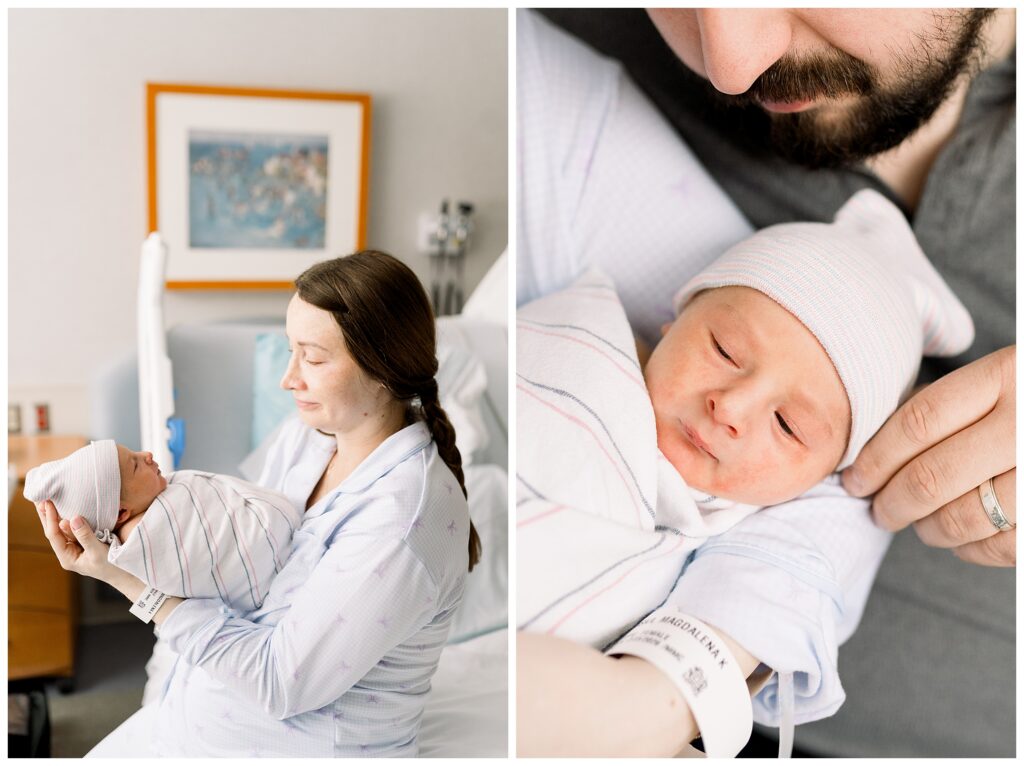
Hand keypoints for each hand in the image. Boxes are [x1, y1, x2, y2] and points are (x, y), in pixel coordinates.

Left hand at [36, 500, 119, 582]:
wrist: (124, 574)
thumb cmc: (112, 566)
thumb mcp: (98, 551)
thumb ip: (85, 536)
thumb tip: (74, 518)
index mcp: (67, 558)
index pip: (54, 535)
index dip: (50, 518)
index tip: (48, 503)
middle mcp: (68, 552)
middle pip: (53, 531)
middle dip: (45, 516)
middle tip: (39, 499)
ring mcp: (75, 547)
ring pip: (61, 529)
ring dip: (54, 515)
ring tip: (46, 501)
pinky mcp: (84, 542)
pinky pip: (72, 528)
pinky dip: (67, 518)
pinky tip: (63, 510)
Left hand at [842, 346, 1014, 566]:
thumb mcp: (1010, 375)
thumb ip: (955, 404)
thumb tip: (880, 449)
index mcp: (1011, 375)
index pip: (917, 423)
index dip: (875, 457)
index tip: (855, 477)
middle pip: (931, 475)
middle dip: (892, 501)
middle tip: (878, 509)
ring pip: (963, 517)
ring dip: (927, 529)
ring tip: (917, 524)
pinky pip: (1003, 547)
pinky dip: (971, 550)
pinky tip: (960, 540)